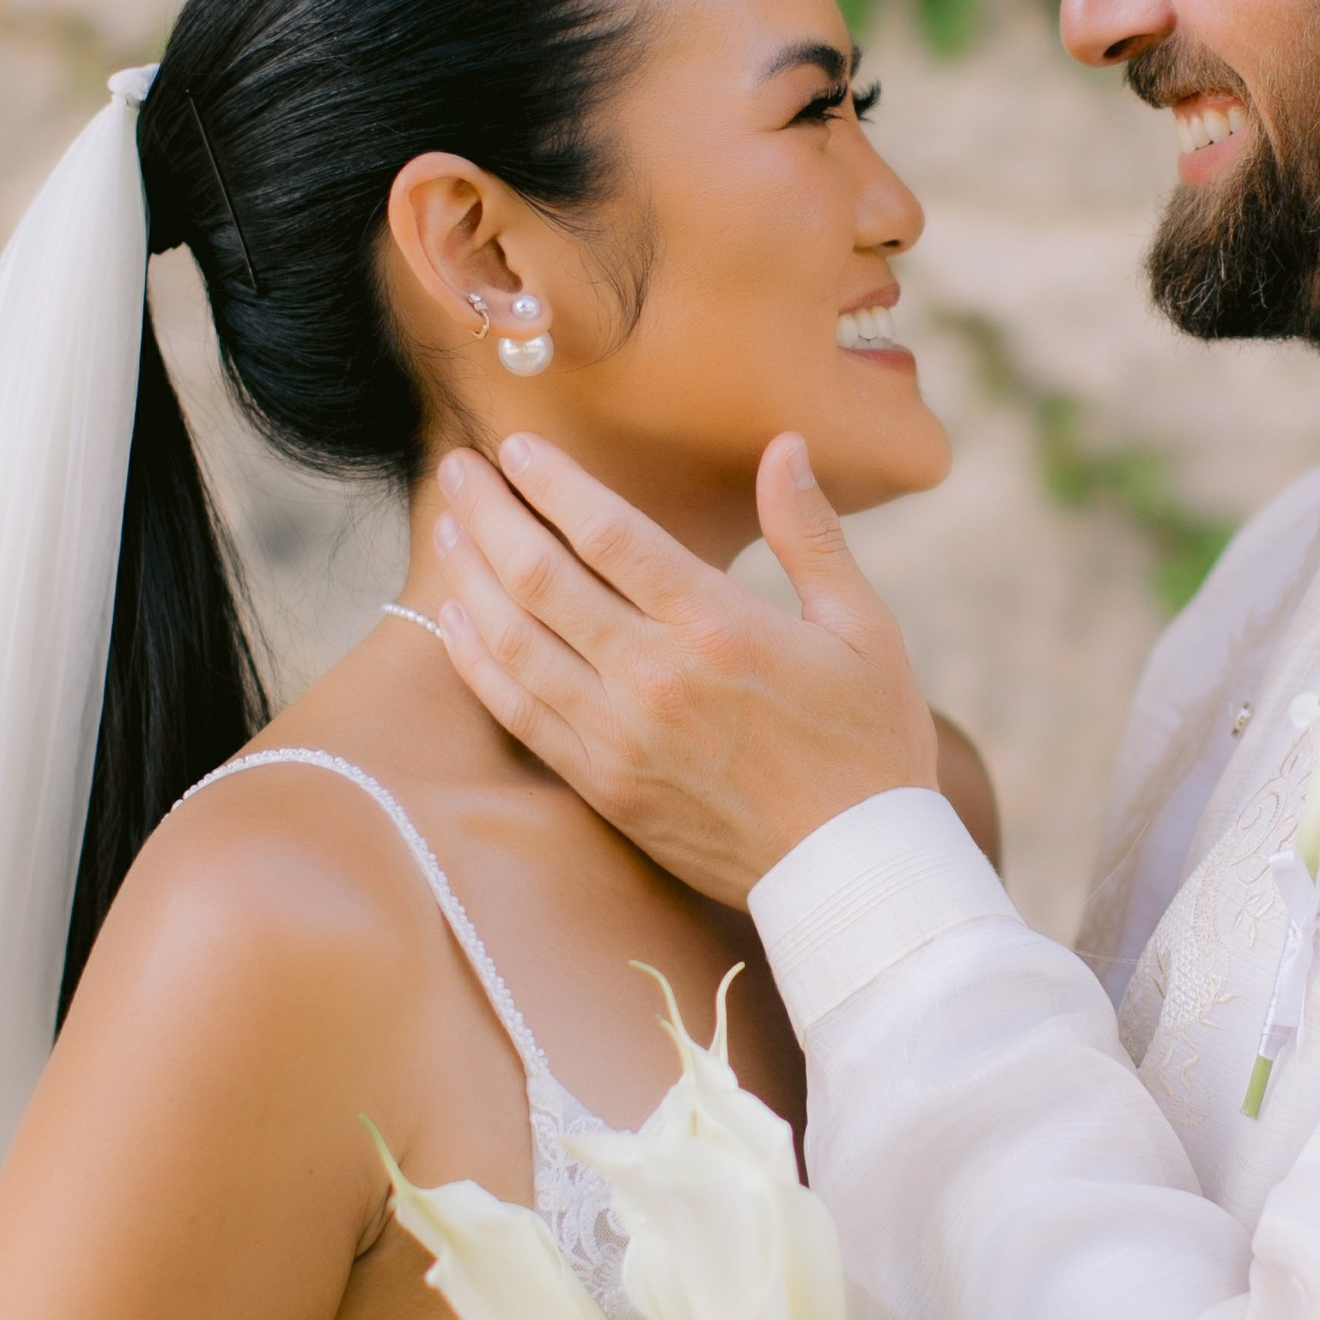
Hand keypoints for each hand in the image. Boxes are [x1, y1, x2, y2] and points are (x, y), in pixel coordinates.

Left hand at [432, 433, 940, 901]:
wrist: (853, 873)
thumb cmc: (870, 744)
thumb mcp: (864, 628)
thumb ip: (811, 533)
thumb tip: (785, 446)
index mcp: (718, 626)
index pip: (609, 533)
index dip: (552, 482)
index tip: (516, 445)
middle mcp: (655, 678)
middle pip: (541, 577)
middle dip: (490, 512)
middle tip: (459, 469)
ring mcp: (620, 737)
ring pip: (514, 642)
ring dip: (470, 576)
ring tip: (449, 527)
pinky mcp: (603, 786)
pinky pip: (518, 713)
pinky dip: (478, 660)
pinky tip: (457, 619)